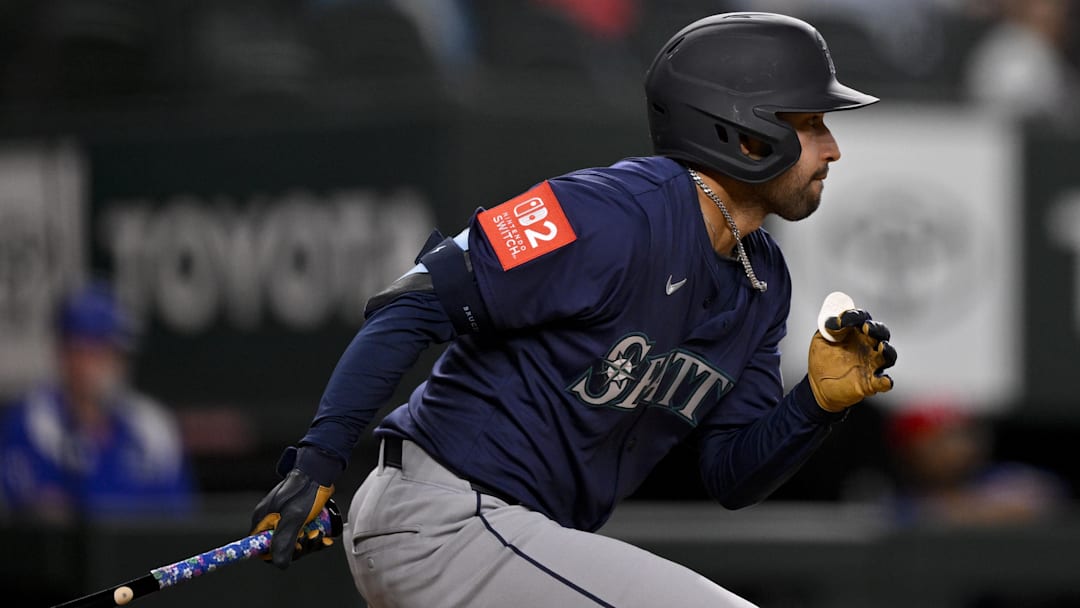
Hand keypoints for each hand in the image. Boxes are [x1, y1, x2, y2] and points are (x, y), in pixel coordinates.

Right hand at [250, 447, 335, 568]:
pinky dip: (314, 536)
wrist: (319, 471)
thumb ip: (284, 541)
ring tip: (321, 534)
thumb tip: (280, 564)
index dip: (277, 553)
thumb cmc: (304, 492)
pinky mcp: (298, 515)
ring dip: (309, 542)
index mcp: (263, 520)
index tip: (294, 548)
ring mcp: (285, 518)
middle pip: (281, 546)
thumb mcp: (293, 518)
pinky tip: (324, 534)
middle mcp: (271, 520)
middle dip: (299, 547)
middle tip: (312, 538)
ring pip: (295, 540)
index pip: (261, 547)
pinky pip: (303, 532)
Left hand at [807, 308, 896, 411]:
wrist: (819, 384)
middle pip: (880, 332)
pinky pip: (883, 382)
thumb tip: (834, 321)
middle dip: (876, 328)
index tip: (845, 319)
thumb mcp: (820, 340)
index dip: (856, 316)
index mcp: (856, 332)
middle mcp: (868, 346)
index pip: (862, 319)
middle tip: (866, 327)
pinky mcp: (871, 383)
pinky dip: (886, 382)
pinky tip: (884, 380)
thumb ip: (828, 329)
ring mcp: (872, 364)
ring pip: (888, 355)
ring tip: (881, 347)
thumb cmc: (822, 358)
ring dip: (887, 350)